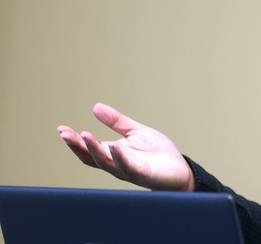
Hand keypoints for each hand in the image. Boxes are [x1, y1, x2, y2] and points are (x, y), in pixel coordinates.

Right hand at [57, 103, 194, 191]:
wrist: (180, 169)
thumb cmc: (157, 154)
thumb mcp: (136, 132)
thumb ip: (116, 122)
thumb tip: (95, 107)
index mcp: (113, 154)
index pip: (88, 149)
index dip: (74, 141)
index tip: (61, 129)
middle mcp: (116, 164)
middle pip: (91, 157)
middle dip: (77, 145)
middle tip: (64, 133)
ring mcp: (128, 170)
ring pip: (106, 163)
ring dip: (94, 150)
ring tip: (83, 135)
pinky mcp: (143, 174)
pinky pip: (128, 167)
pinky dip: (119, 158)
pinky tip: (113, 147)